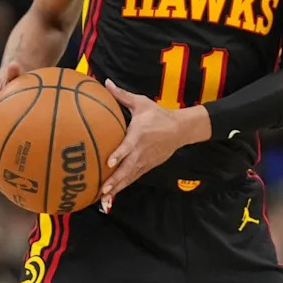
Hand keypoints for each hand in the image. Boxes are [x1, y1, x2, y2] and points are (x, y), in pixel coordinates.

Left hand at [100, 79, 193, 200]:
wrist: (180, 129)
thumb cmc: (158, 114)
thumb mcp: (141, 102)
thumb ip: (121, 95)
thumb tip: (105, 82)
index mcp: (139, 135)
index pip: (128, 146)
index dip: (119, 154)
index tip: (109, 162)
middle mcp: (141, 151)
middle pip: (127, 168)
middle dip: (115, 180)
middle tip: (102, 189)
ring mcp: (145, 161)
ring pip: (129, 177)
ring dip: (117, 188)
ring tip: (104, 200)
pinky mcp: (147, 167)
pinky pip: (133, 179)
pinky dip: (123, 188)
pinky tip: (111, 198)